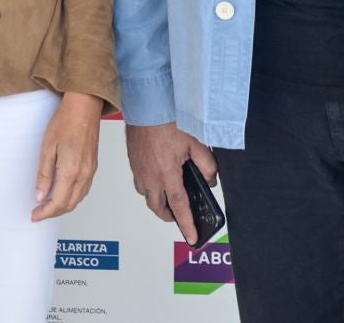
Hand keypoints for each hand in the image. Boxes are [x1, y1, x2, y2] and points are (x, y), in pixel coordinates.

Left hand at [32, 92, 102, 220]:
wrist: (84, 108)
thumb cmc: (65, 122)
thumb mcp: (47, 147)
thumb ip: (44, 174)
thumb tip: (40, 196)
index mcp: (71, 171)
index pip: (58, 203)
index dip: (45, 213)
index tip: (34, 216)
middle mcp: (84, 174)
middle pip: (69, 205)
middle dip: (53, 212)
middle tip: (38, 212)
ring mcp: (91, 171)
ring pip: (78, 199)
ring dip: (63, 206)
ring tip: (47, 204)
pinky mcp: (93, 167)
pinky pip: (84, 190)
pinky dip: (72, 197)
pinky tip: (62, 193)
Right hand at [126, 122, 217, 243]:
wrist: (147, 104)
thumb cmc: (167, 120)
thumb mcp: (196, 142)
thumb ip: (207, 164)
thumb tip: (210, 178)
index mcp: (167, 173)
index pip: (180, 207)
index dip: (187, 225)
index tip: (192, 238)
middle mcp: (150, 175)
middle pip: (157, 207)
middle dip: (168, 216)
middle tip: (179, 216)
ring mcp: (139, 169)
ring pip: (146, 195)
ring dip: (157, 200)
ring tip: (169, 196)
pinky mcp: (133, 160)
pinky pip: (139, 181)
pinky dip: (149, 185)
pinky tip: (158, 176)